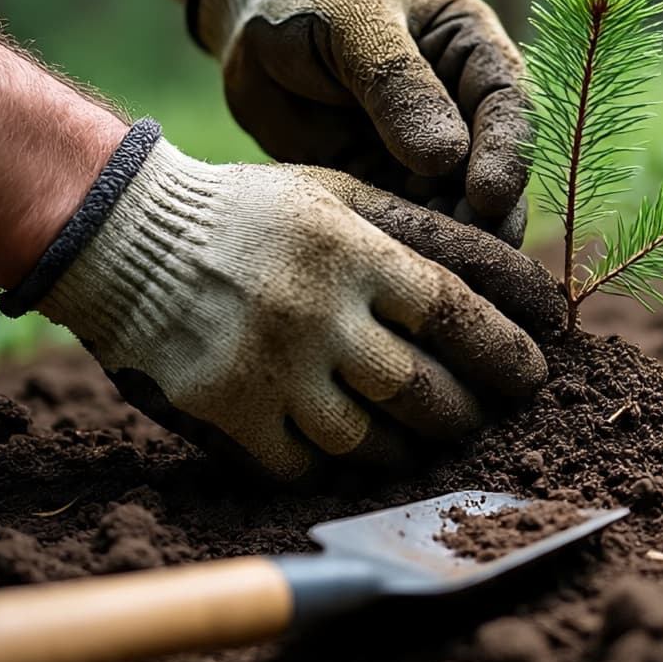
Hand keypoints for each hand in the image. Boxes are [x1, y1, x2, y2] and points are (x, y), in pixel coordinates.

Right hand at [5, 124, 562, 480]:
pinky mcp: (227, 410)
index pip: (454, 311)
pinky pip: (305, 464)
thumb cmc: (255, 214)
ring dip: (413, 448)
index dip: (505, 350)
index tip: (534, 375)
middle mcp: (317, 312)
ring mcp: (270, 367)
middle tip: (483, 416)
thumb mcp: (341, 195)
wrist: (129, 238)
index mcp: (352, 251)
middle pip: (422, 389)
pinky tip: (355, 450)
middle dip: (468, 413)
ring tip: (430, 441)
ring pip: (370, 440)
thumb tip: (515, 282)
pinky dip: (339, 465)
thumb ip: (424, 234)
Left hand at [187, 0, 530, 243]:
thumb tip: (446, 158)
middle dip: (489, 214)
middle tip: (478, 252)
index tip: (489, 195)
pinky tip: (400, 268)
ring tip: (439, 270)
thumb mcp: (354, 21)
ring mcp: (431, 154)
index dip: (508, 153)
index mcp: (473, 51)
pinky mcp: (392, 187)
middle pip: (494, 168)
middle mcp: (465, 108)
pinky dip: (409, 247)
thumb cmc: (310, 1)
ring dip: (453, 239)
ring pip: (458, 206)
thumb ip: (396, 83)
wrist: (250, 28)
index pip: (507, 105)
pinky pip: (408, 223)